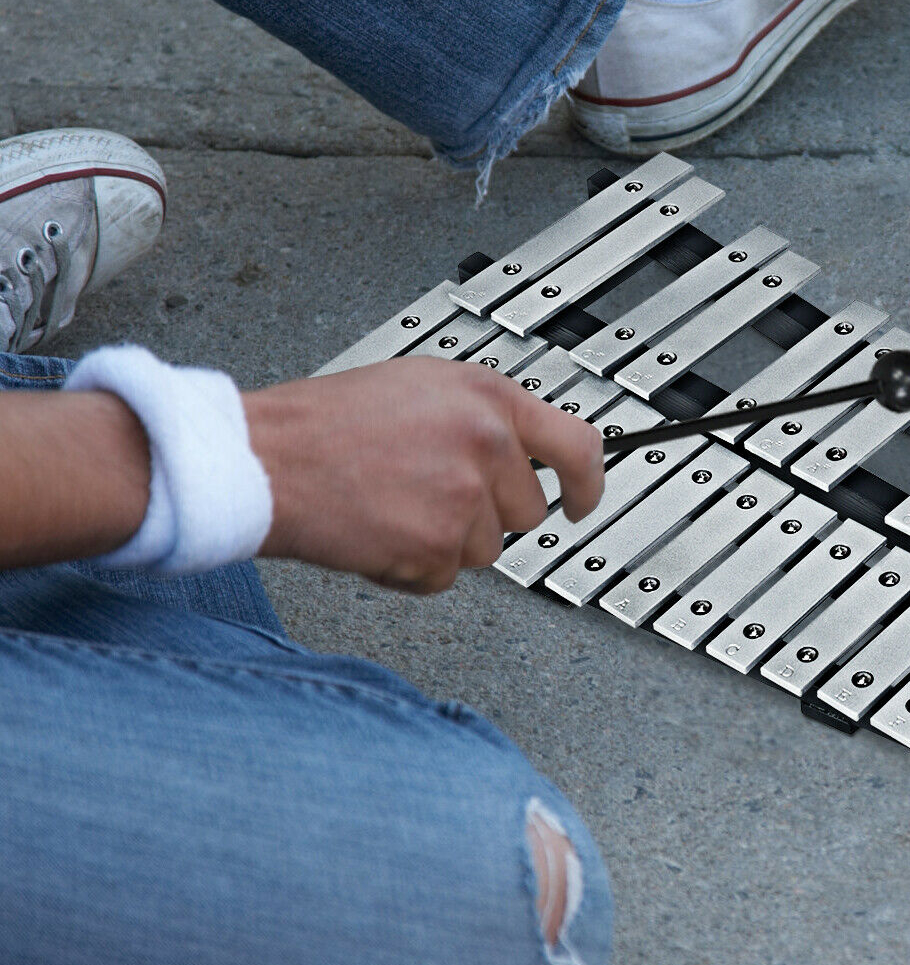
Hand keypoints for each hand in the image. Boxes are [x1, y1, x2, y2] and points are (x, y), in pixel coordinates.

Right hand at [243, 357, 603, 591]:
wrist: (268, 458)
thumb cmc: (327, 422)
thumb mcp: (422, 388)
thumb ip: (481, 418)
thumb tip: (518, 451)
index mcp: (488, 397)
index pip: (578, 445)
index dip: (587, 483)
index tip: (581, 501)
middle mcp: (487, 443)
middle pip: (527, 511)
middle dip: (486, 514)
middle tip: (429, 493)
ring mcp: (465, 497)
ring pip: (487, 549)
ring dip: (447, 541)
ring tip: (395, 505)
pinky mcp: (438, 546)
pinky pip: (447, 576)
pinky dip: (416, 568)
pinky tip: (381, 531)